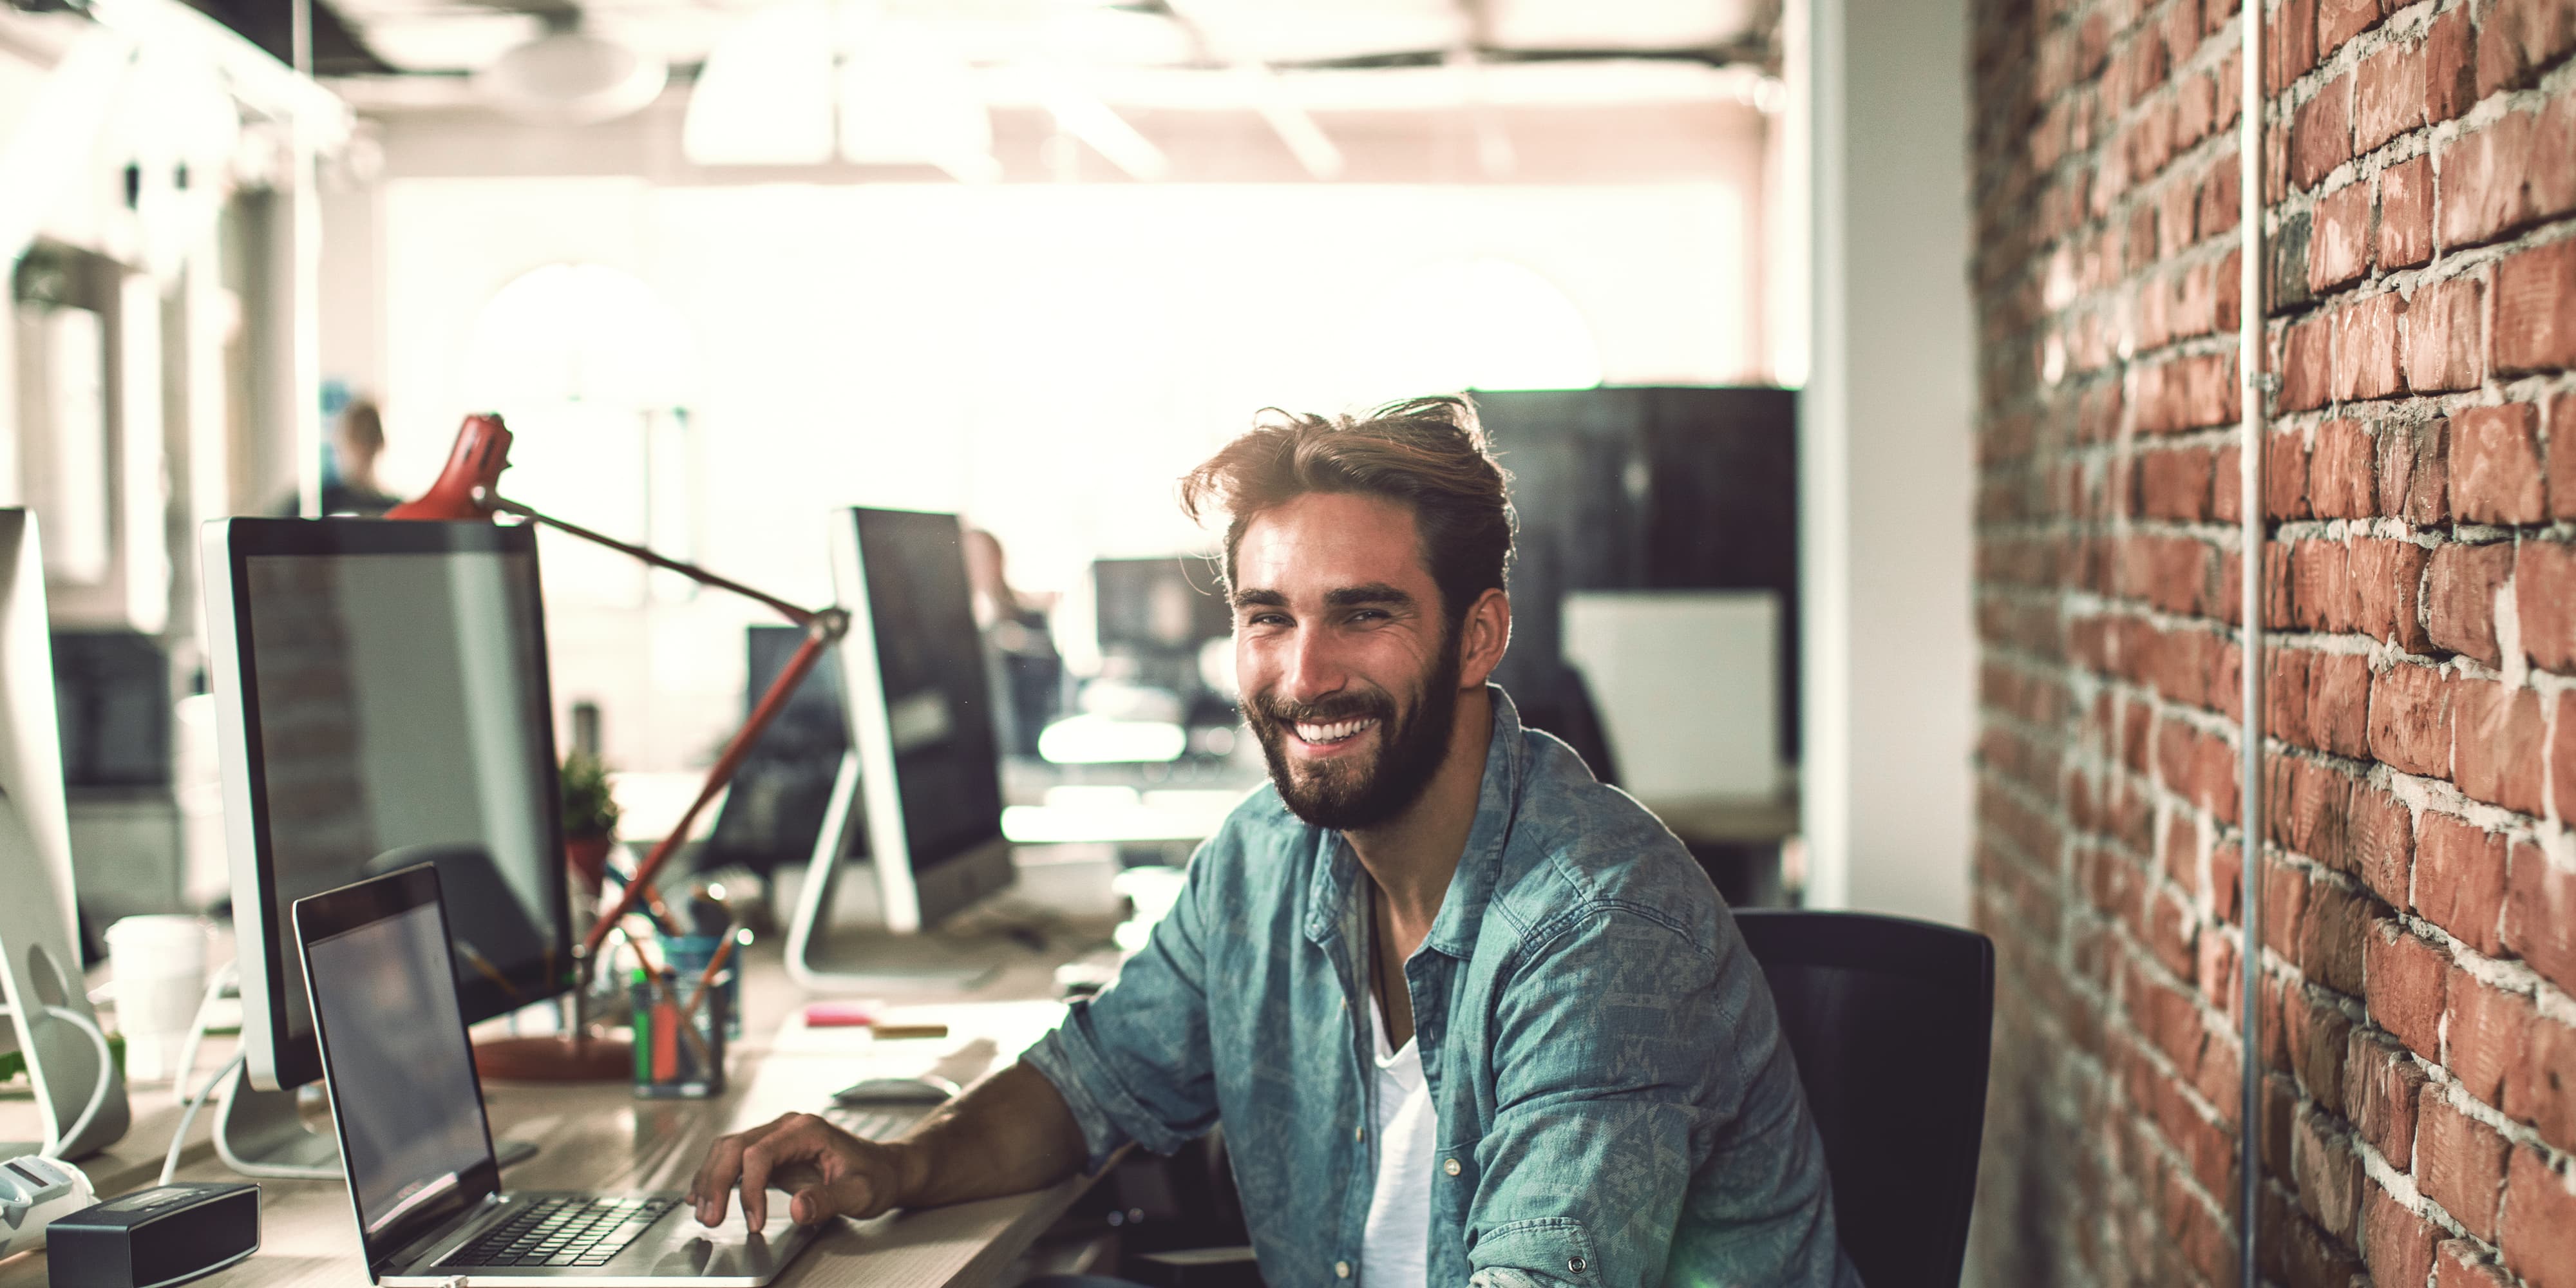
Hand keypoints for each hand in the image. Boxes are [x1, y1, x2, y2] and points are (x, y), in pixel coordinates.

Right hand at [687, 1112, 908, 1231]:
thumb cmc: (876, 1177)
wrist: (885, 1169)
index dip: (750, 1188)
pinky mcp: (771, 1152)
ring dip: (711, 1179)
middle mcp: (788, 1128)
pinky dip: (716, 1176)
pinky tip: (702, 1196)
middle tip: (711, 1217)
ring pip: (729, 1149)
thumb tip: (799, 1209)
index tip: (755, 1221)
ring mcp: (777, 1137)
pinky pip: (735, 1159)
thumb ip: (829, 1200)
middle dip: (717, 1181)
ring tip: (704, 1212)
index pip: (761, 1153)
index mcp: (808, 1130)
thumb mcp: (859, 1193)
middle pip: (736, 1146)